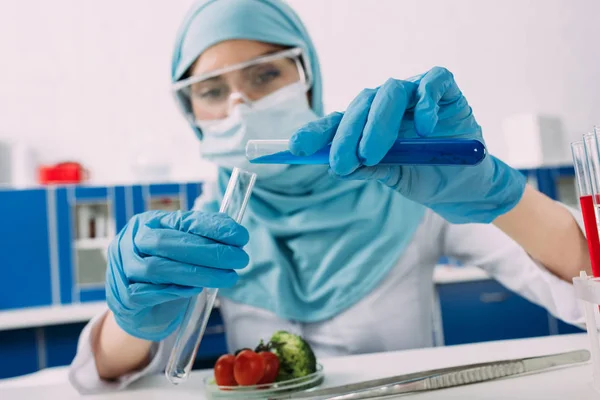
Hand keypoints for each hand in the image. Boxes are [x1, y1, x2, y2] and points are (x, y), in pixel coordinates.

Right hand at [106, 210, 248, 340]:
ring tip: (226, 277)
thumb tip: (235, 233)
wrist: (139, 310)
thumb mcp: (183, 250)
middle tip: (239, 259)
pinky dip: (173, 290)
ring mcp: (123, 267)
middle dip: (208, 251)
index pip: (183, 221)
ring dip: (197, 273)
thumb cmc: (167, 272)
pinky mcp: (122, 296)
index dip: (213, 227)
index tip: (241, 236)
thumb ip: (203, 238)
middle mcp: (132, 240)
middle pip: (168, 242)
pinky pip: (147, 293)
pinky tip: (195, 290)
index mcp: (150, 222)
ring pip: (157, 268)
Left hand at [290, 67, 525, 223]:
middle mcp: (388, 105)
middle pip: (361, 105)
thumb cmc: (427, 177)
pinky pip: (432, 83)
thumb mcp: (395, 178)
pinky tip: (423, 128)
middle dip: (347, 135)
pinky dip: (425, 102)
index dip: (316, 132)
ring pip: (390, 92)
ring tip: (373, 154)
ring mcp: (416, 94)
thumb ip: (370, 168)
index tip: (295, 148)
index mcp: (369, 125)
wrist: (467, 186)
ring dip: (378, 124)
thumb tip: (335, 166)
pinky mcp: (445, 90)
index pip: (338, 122)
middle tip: (341, 164)